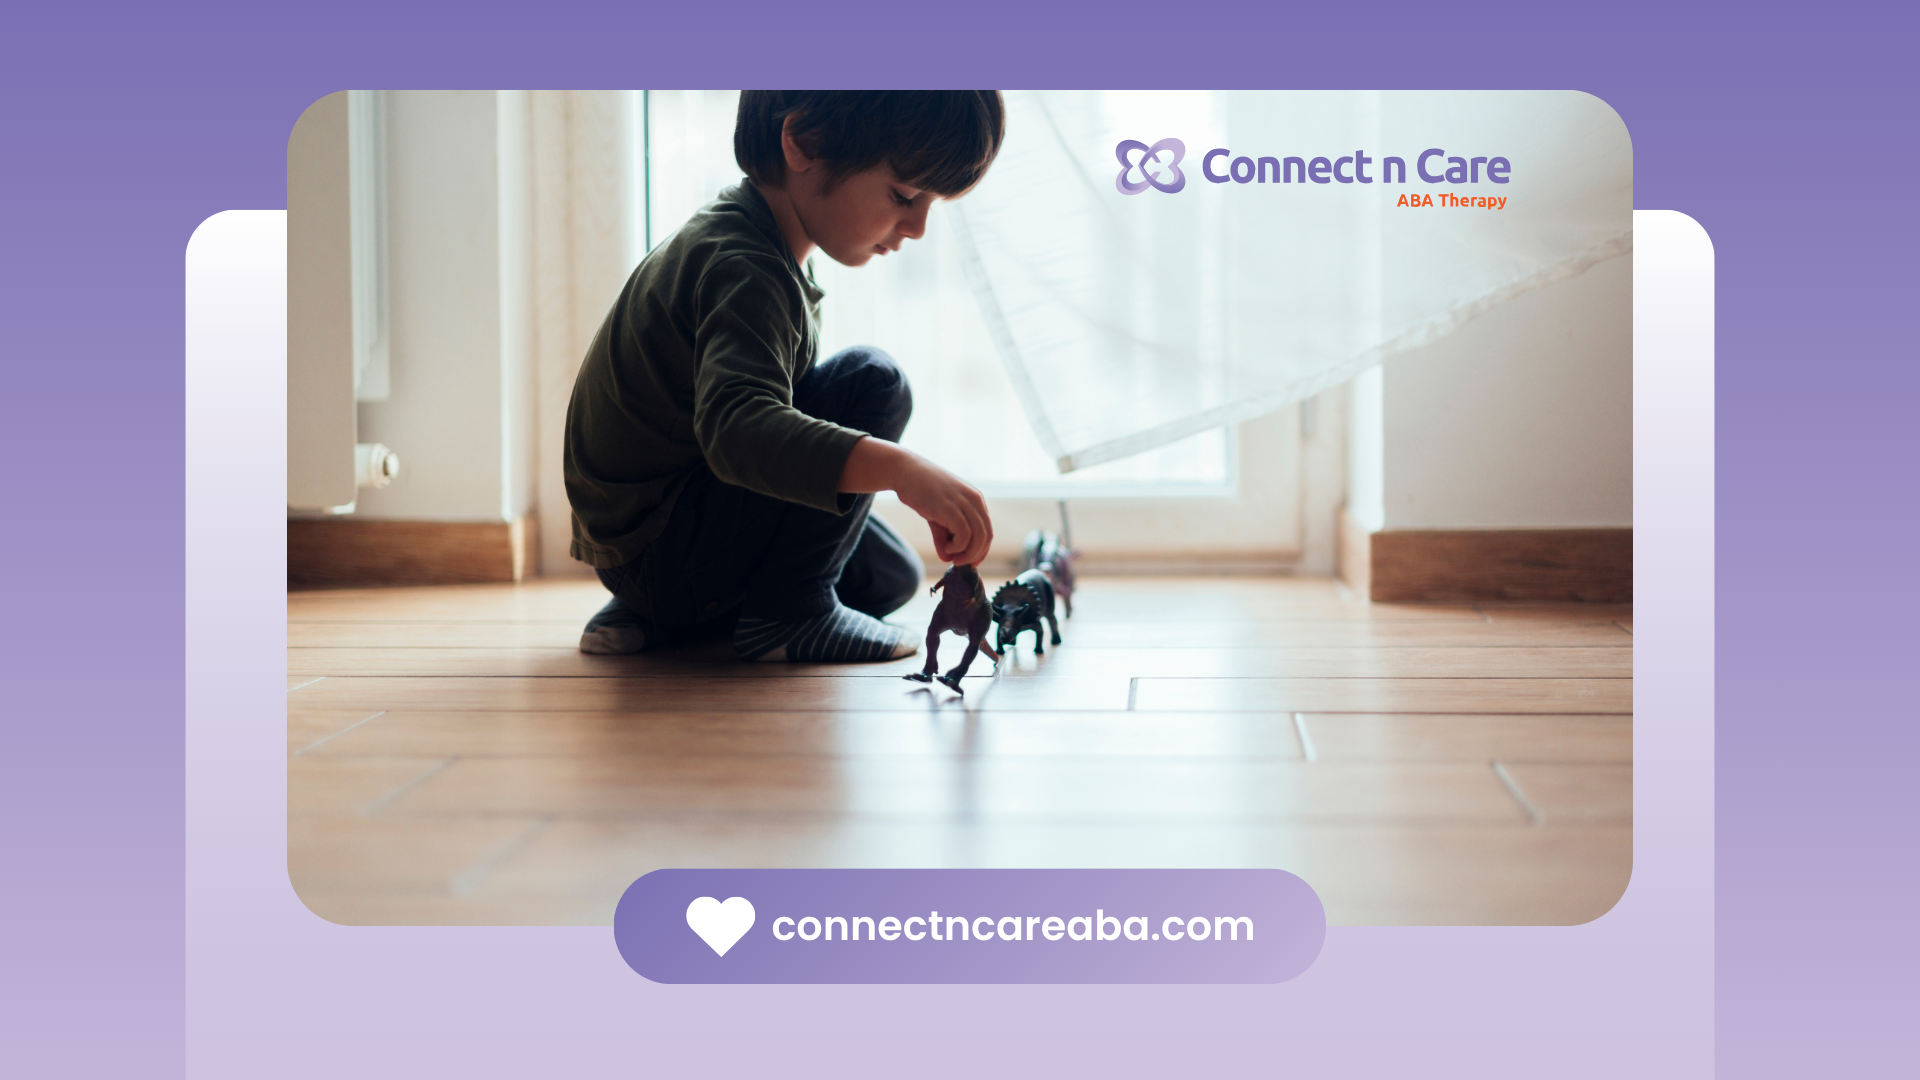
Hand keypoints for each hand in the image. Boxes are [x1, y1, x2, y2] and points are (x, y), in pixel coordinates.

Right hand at [839, 437, 993, 566]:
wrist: (905, 471)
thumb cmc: (921, 491)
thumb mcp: (937, 515)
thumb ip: (943, 536)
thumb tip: (946, 558)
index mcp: (975, 500)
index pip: (987, 530)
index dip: (981, 550)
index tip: (970, 562)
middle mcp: (974, 500)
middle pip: (986, 536)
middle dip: (975, 555)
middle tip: (959, 564)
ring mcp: (963, 503)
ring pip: (979, 537)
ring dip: (967, 554)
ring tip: (952, 558)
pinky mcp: (951, 507)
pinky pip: (964, 534)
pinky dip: (958, 547)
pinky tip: (946, 549)